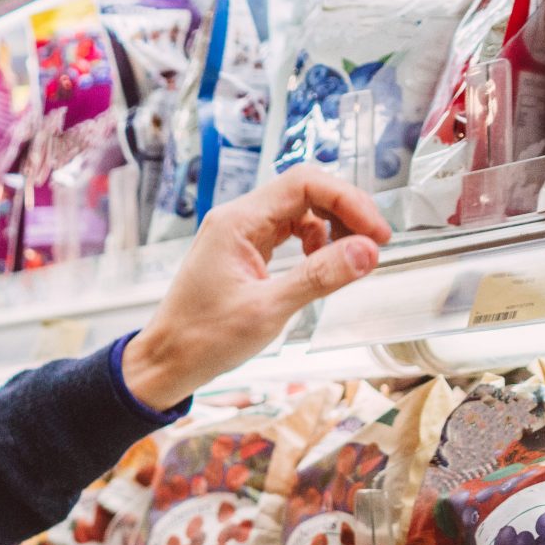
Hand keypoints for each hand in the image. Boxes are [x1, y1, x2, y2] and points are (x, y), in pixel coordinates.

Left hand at [119, 169, 389, 409]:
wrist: (167, 362)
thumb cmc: (204, 339)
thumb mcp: (268, 310)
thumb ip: (319, 277)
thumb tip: (367, 251)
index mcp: (237, 222)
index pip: (304, 183)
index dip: (348, 201)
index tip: (377, 233)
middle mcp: (237, 219)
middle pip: (304, 190)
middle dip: (344, 211)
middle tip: (375, 243)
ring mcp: (239, 234)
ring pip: (298, 210)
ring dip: (331, 226)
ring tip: (351, 257)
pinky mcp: (242, 252)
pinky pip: (286, 232)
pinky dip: (313, 242)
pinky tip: (321, 265)